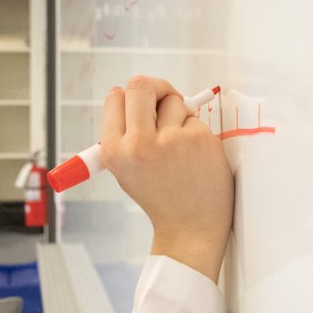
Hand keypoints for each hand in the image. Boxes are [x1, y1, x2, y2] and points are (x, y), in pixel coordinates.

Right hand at [100, 76, 233, 282]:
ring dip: (178, 113)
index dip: (129, 97)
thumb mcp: (124, 169)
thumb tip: (133, 94)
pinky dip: (195, 130)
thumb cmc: (160, 196)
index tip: (141, 103)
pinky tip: (194, 155)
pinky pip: (194, 117)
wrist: (190, 227)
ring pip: (172, 100)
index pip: (115, 97)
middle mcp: (138, 144)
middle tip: (164, 99)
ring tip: (179, 144)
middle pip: (140, 85)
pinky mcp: (197, 139)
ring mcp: (170, 141)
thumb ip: (125, 133)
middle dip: (154, 88)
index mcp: (114, 151)